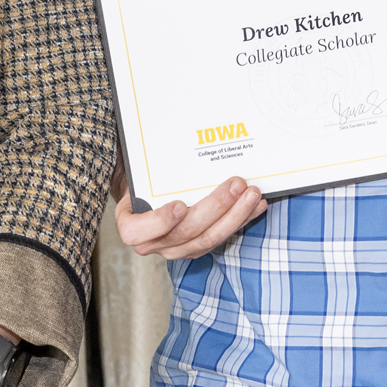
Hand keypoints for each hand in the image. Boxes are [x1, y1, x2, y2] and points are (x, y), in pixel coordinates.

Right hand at [113, 163, 264, 260]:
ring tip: (252, 194)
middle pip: (186, 232)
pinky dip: (240, 220)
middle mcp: (153, 243)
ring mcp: (176, 249)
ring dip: (235, 215)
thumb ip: (148, 169)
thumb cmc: (144, 183)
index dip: (160, 221)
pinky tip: (255, 206)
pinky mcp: (197, 248)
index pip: (137, 232)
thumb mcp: (139, 176)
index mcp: (131, 226)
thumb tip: (171, 137)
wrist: (148, 196)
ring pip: (209, 238)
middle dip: (216, 207)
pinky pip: (221, 237)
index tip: (179, 205)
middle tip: (236, 184)